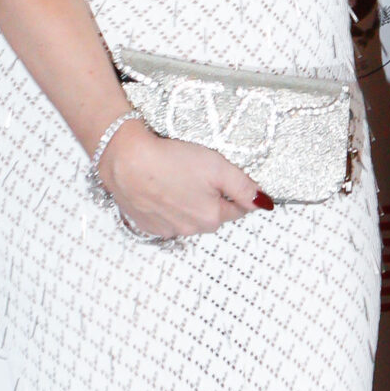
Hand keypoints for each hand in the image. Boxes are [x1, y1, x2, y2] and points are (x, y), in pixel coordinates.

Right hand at [97, 118, 266, 237]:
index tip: (224, 177)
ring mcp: (167, 229)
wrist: (126, 160)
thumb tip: (264, 203)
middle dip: (210, 197)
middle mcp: (190, 229)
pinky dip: (166, 206)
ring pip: (188, 217)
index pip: (237, 209)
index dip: (234, 192)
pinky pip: (165, 218)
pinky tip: (159, 187)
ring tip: (174, 177)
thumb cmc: (170, 160)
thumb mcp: (218, 167)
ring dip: (187, 202)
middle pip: (212, 215)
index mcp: (211, 217)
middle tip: (197, 172)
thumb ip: (244, 187)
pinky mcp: (146, 224)